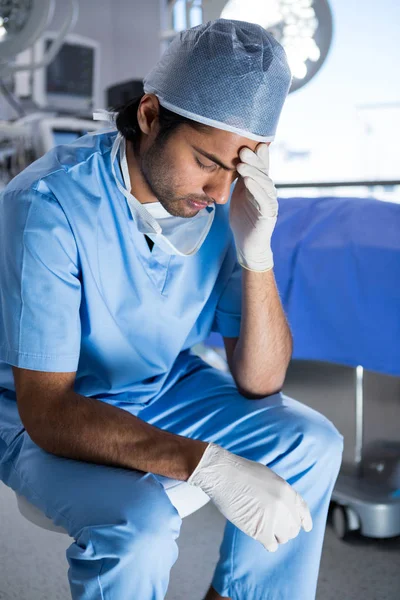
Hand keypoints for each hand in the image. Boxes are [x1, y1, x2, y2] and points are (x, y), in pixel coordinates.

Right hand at [187, 442, 312, 551]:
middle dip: (285, 527)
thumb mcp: (268, 476)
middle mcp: (284, 505)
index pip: (302, 510)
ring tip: (263, 526)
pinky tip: (258, 533)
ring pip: (284, 538)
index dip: (304, 520)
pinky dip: (267, 542)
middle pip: (293, 527)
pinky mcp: (260, 530)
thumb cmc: (240, 471)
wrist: (222, 474)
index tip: (305, 527)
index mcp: (287, 490)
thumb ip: (280, 492)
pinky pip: (271, 545)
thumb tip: (284, 508)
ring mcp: (273, 518)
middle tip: (273, 525)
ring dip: (275, 535)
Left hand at [230, 143, 277, 271]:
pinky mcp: (268, 215)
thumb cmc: (242, 218)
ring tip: (242, 165)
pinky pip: (264, 200)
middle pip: (263, 172)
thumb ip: (239, 178)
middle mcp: (267, 191)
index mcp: (259, 185)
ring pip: (264, 183)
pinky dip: (256, 189)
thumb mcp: (238, 194)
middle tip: (243, 149)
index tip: (247, 141)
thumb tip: (230, 158)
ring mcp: (269, 202)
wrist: (247, 244)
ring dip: (253, 173)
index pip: (260, 166)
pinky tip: (249, 181)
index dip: (256, 154)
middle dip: (254, 160)